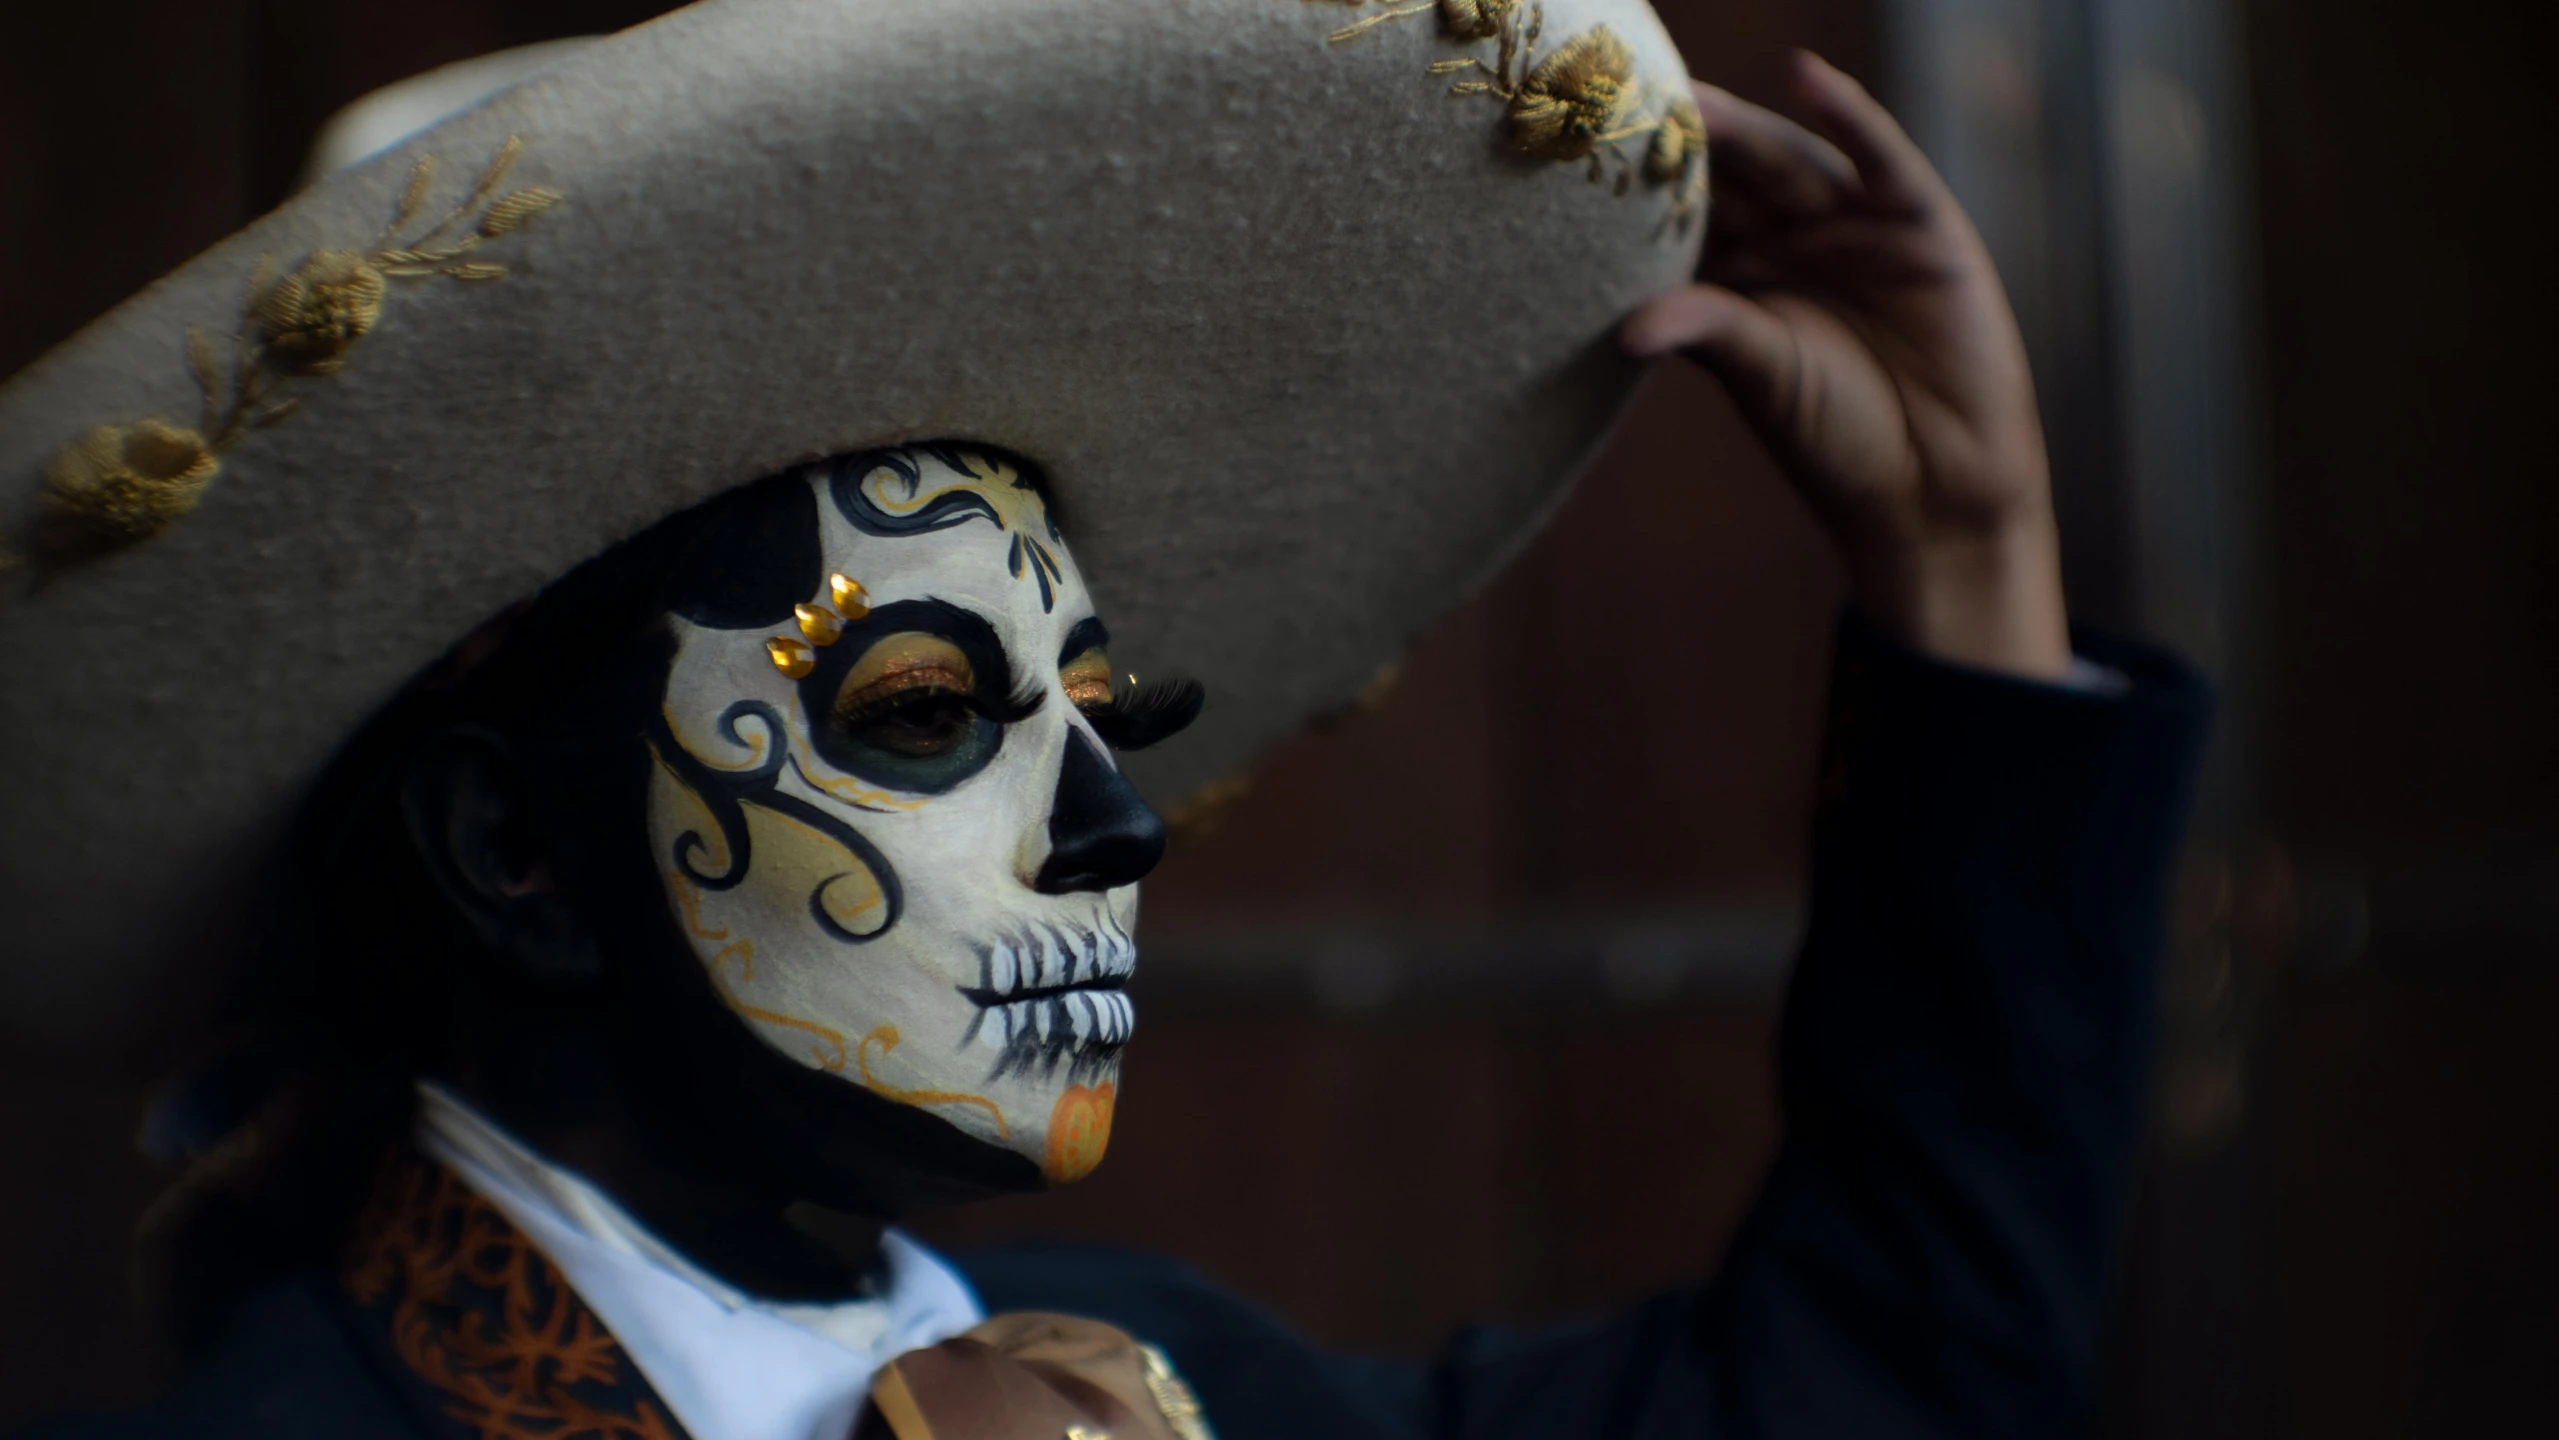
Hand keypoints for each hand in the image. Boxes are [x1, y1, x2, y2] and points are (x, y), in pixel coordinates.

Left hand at [1622, 52, 2070, 681]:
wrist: (1936, 485)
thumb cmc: (1839, 435)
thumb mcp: (1762, 373)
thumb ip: (1704, 330)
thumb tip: (1624, 333)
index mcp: (1743, 272)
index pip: (1688, 213)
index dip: (1644, 184)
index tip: (1586, 154)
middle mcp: (1795, 237)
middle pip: (1733, 173)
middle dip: (1687, 140)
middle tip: (1628, 104)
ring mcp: (1856, 223)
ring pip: (1792, 158)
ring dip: (1746, 125)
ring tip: (1692, 96)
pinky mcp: (1920, 220)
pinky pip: (1881, 157)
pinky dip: (1849, 114)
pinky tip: (1807, 75)